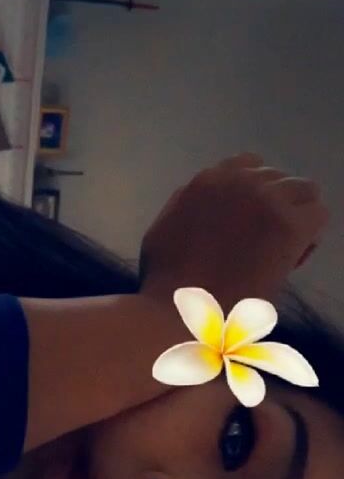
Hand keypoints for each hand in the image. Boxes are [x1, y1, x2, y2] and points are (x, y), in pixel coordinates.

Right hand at [139, 153, 328, 311]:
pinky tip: (290, 260)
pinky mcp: (288, 225)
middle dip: (275, 206)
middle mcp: (239, 181)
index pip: (248, 167)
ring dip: (297, 216)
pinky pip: (318, 214)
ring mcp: (266, 201)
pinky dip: (309, 236)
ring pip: (304, 191)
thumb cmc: (165, 284)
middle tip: (264, 243)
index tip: (248, 224)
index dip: (253, 197)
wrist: (181, 311)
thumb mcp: (161, 232)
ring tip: (281, 249)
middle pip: (277, 178)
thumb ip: (183, 208)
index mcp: (208, 181)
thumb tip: (200, 200)